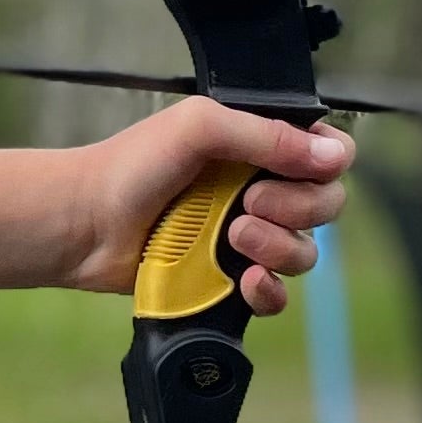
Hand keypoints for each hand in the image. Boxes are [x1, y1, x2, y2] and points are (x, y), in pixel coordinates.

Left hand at [67, 99, 354, 316]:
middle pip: (326, 205)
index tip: (297, 169)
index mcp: (258, 145)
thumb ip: (267, 136)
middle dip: (298, 207)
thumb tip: (335, 157)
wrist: (85, 224)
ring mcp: (247, 237)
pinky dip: (269, 291)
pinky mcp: (229, 279)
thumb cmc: (131, 166)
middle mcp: (261, 188)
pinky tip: (246, 282)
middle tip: (247, 202)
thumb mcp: (200, 127)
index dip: (326, 164)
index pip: (330, 152)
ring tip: (233, 238)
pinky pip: (277, 295)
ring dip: (279, 247)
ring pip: (305, 252)